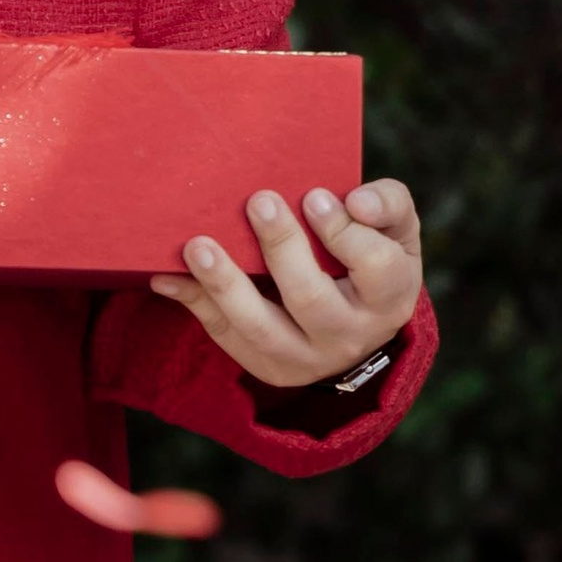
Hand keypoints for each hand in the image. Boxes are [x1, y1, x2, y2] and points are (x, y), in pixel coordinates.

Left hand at [149, 177, 422, 389]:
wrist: (357, 322)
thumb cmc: (372, 257)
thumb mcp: (395, 231)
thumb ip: (387, 205)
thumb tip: (357, 202)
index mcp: (389, 297)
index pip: (375, 268)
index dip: (345, 234)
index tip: (313, 196)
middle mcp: (350, 336)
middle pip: (312, 300)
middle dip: (282, 250)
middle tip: (258, 201)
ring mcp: (305, 358)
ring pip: (261, 329)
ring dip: (225, 286)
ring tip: (197, 246)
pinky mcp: (265, 365)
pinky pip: (225, 335)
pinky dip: (193, 303)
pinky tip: (166, 276)